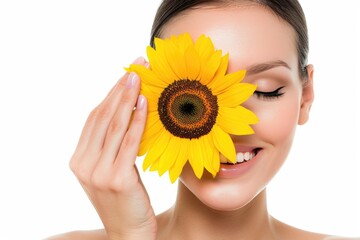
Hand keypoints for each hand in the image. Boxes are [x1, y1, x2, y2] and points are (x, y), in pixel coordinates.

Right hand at [69, 57, 155, 239]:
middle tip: (135, 67)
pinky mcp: (116, 178)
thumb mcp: (110, 171)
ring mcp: (98, 171)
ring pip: (115, 126)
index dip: (110, 94)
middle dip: (120, 89)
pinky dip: (138, 120)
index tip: (124, 75)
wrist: (127, 234)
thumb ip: (111, 146)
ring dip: (128, 98)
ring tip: (140, 77)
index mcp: (79, 159)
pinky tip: (146, 103)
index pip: (94, 118)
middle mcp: (84, 163)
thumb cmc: (124, 201)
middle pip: (103, 117)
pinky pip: (129, 142)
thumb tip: (127, 114)